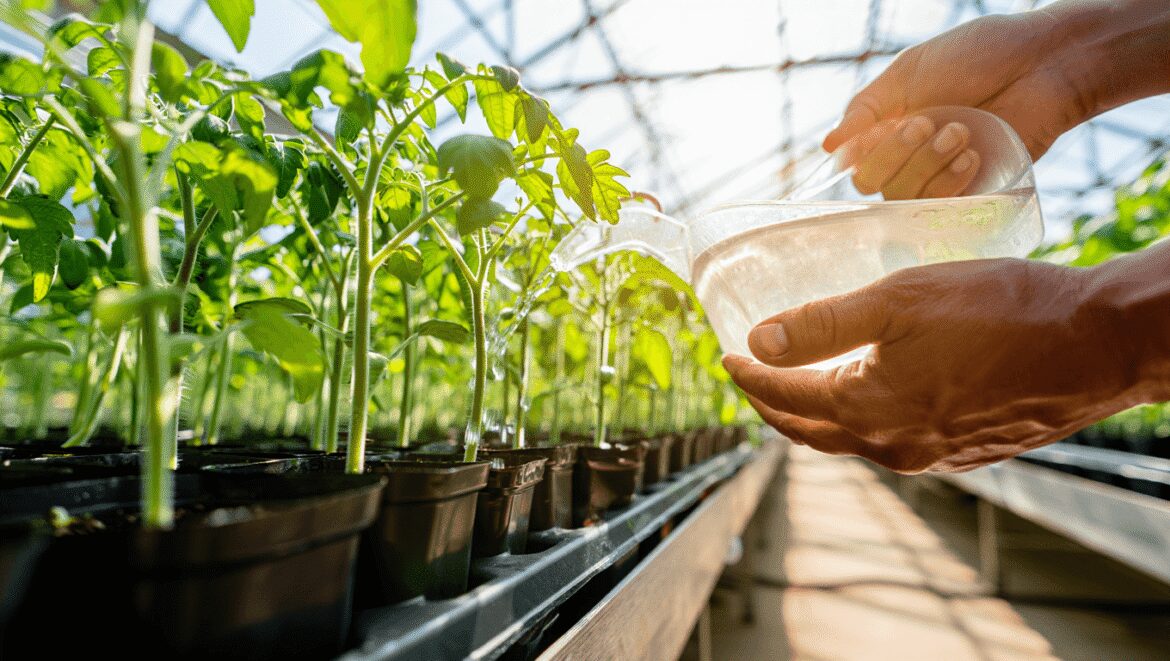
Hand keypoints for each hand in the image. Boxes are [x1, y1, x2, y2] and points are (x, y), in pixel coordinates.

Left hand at [721, 256, 1169, 472]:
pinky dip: (861, 420)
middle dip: (772, 404)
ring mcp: (930, 455)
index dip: (748, 376)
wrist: (1096, 344)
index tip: (725, 355)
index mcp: (868, 411)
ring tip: (800, 382)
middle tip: (750, 376)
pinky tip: (869, 393)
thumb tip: (756, 343)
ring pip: (851, 440)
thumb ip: (822, 323)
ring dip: (816, 415)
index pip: (783, 399)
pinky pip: (891, 441)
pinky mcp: (963, 452)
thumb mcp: (900, 300)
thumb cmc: (1001, 310)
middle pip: (809, 431)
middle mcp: (893, 446)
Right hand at [824, 2, 1169, 199]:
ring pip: (903, 197)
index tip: (884, 126)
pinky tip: (971, 156)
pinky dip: (949, 184)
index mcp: (890, 127)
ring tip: (960, 132)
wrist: (1044, 63)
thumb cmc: (981, 55)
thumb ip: (867, 108)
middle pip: (871, 184)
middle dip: (895, 154)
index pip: (854, 161)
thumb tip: (829, 147)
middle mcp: (909, 157)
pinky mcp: (971, 193)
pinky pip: (940, 209)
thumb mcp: (912, 71)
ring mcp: (939, 177)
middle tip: (927, 122)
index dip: (862, 151)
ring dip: (927, 164)